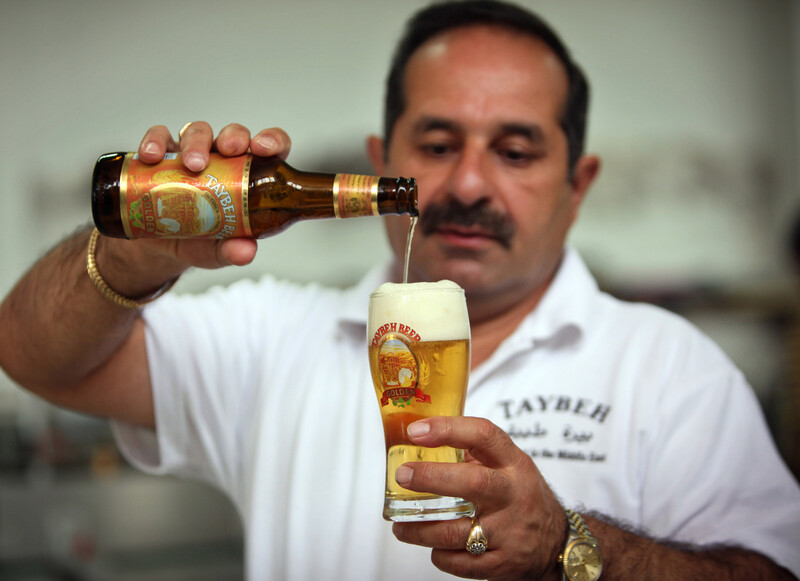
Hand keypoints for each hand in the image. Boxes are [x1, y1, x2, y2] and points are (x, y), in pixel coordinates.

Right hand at [135, 121, 292, 266]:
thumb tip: (245, 251)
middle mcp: (223, 161)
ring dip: (195, 142)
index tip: (264, 149)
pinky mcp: (163, 156)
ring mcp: (192, 154)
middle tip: (228, 151)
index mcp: (247, 177)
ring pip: (198, 132)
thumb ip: (233, 251)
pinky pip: (160, 138)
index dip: (271, 140)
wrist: (160, 247)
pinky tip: (151, 156)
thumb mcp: (217, 251)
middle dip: (233, 137)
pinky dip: (155, 142)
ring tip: (191, 164)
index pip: (268, 149)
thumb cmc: (200, 241)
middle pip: (233, 136)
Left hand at [391, 417, 565, 580]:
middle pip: (473, 482)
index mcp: (513, 464)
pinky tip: (433, 548)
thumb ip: (475, 453)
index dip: (448, 429)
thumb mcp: (510, 466)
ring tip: (401, 527)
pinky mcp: (504, 563)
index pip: (483, 436)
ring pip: (458, 531)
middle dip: (431, 478)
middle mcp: (513, 495)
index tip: (416, 431)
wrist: (557, 543)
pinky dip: (441, 557)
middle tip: (403, 476)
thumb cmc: (523, 496)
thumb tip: (424, 439)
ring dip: (422, 529)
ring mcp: (510, 531)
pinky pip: (462, 563)